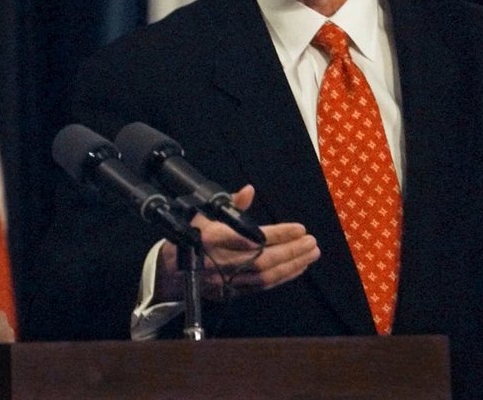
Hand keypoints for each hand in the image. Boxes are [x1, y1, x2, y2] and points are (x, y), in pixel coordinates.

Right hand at [154, 185, 319, 301]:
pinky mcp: (232, 292)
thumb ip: (230, 203)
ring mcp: (227, 280)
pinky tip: (297, 267)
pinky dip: (283, 277)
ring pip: (266, 276)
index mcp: (213, 239)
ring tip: (310, 253)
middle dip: (291, 251)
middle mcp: (221, 261)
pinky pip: (263, 287)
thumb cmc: (191, 236)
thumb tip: (249, 190)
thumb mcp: (204, 214)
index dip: (278, 234)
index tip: (298, 228)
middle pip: (263, 260)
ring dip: (292, 265)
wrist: (170, 271)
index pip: (252, 237)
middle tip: (311, 241)